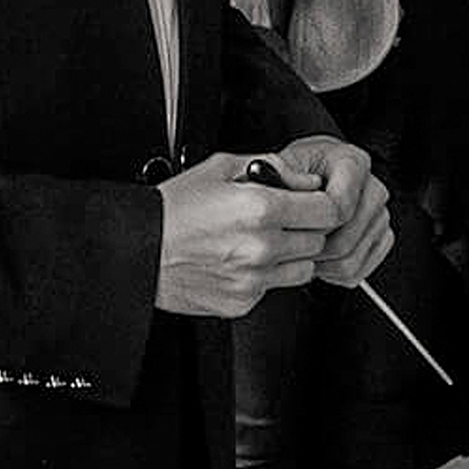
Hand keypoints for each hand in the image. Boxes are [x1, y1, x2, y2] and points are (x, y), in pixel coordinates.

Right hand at [154, 151, 343, 316]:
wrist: (140, 249)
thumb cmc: (174, 209)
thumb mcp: (221, 167)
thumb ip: (273, 166)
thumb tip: (305, 179)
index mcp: (259, 208)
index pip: (328, 211)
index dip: (327, 204)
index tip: (318, 202)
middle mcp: (261, 247)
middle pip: (318, 241)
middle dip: (307, 228)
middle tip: (284, 219)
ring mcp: (253, 278)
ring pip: (303, 269)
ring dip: (292, 255)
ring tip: (263, 240)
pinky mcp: (243, 301)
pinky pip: (274, 288)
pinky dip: (266, 275)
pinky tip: (242, 260)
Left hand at [257, 135, 392, 286]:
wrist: (301, 185)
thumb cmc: (292, 176)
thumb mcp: (279, 166)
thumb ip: (283, 173)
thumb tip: (293, 182)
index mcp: (352, 164)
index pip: (340, 208)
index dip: (312, 225)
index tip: (293, 227)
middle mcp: (371, 189)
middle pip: (347, 240)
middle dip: (313, 249)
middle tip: (290, 247)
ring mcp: (379, 216)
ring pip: (351, 260)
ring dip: (320, 264)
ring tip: (301, 252)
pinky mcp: (380, 239)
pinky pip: (358, 271)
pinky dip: (332, 273)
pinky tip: (318, 258)